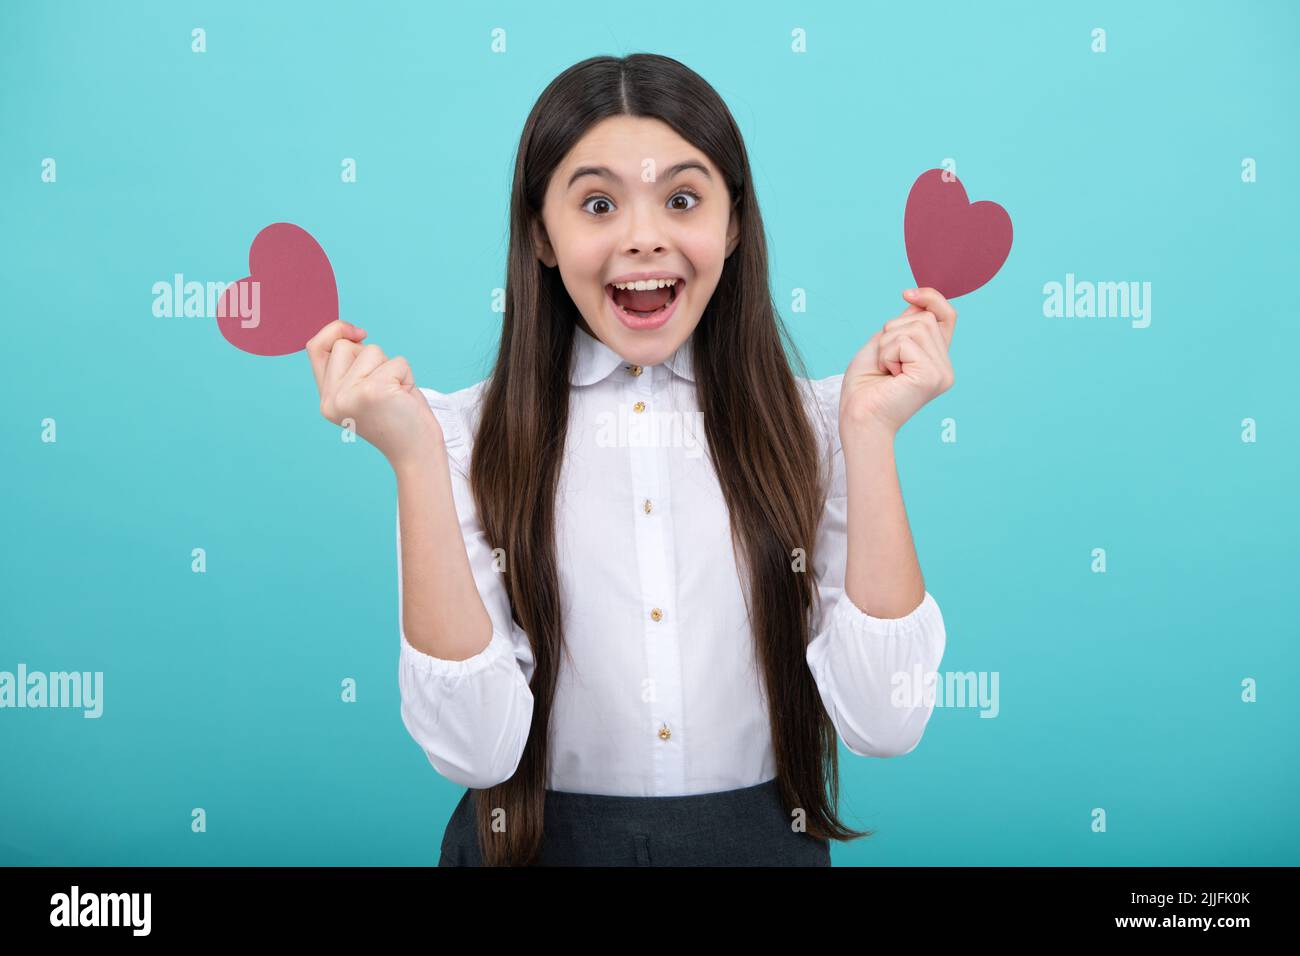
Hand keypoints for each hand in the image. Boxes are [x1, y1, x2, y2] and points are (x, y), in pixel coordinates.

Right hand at [306, 320, 442, 468]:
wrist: (416, 453)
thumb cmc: (397, 419)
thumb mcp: (364, 391)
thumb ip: (351, 368)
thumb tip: (351, 333)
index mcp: (326, 399)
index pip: (315, 347)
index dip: (334, 330)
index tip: (358, 332)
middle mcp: (331, 399)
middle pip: (345, 345)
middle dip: (372, 357)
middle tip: (386, 387)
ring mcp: (349, 395)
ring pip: (372, 350)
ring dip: (392, 368)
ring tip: (396, 395)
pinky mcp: (373, 391)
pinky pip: (396, 362)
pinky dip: (407, 376)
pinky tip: (405, 398)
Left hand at [840, 287, 956, 437]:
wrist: (858, 417)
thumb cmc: (865, 387)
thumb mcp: (883, 345)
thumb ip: (904, 325)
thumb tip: (918, 299)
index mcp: (935, 360)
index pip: (946, 316)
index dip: (930, 298)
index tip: (907, 293)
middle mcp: (944, 367)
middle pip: (924, 318)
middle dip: (892, 332)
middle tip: (884, 362)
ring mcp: (941, 372)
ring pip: (915, 327)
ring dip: (887, 344)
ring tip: (886, 369)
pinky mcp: (932, 376)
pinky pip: (905, 341)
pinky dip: (887, 353)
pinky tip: (889, 375)